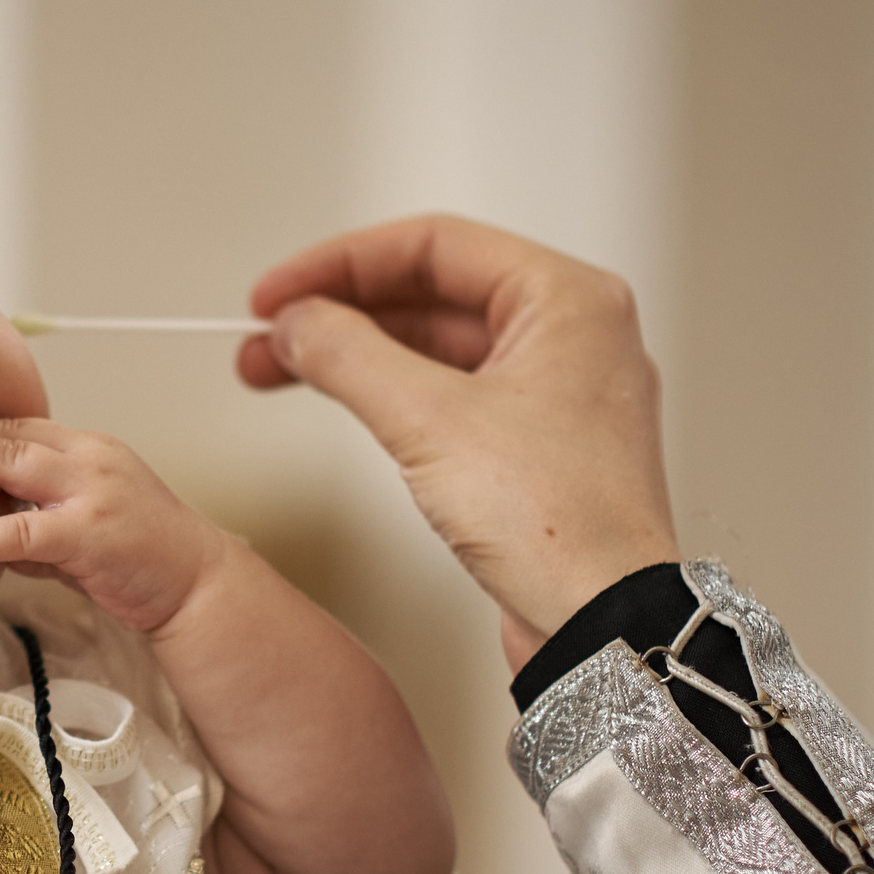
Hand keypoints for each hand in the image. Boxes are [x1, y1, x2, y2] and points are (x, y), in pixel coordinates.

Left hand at [0, 417, 229, 633]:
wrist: (195, 584)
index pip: (12, 427)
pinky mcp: (91, 532)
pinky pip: (24, 530)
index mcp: (86, 447)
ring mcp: (91, 491)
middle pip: (2, 437)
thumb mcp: (80, 523)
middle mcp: (89, 457)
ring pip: (10, 466)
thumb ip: (32, 515)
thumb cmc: (139, 557)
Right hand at [242, 214, 680, 666]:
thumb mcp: (429, 421)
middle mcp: (574, 337)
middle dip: (341, 313)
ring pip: (438, 347)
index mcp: (569, 301)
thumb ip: (349, 355)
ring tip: (282, 370)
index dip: (341, 263)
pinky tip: (346, 404)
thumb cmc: (561, 525)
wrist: (606, 628)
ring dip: (359, 354)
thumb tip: (297, 323)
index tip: (276, 293)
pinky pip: (453, 397)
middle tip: (268, 337)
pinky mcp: (539, 451)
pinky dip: (393, 394)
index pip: (435, 244)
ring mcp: (559, 396)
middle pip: (433, 294)